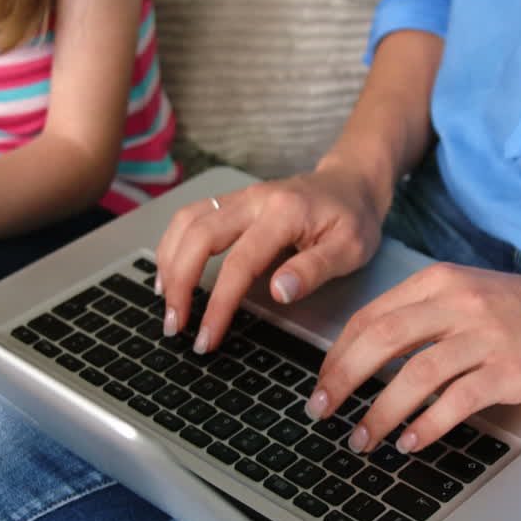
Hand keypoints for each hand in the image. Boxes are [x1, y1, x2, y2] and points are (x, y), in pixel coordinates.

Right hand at [156, 165, 388, 352]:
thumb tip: (277, 293)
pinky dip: (172, 246)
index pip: (240, 263)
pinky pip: (189, 218)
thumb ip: (314, 270)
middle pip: (199, 236)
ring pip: (186, 222)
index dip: (218, 304)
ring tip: (168, 304)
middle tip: (175, 325)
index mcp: (284, 213)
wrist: (351, 183)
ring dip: (169, 263)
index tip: (207, 337)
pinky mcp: (231, 202)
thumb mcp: (350, 249)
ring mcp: (239, 198)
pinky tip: (169, 274)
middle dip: (180, 284)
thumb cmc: (352, 219)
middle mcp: (254, 200)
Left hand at [307, 263, 520, 454]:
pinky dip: (426, 425)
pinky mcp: (509, 370)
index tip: (321, 384)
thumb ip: (415, 316)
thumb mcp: (461, 295)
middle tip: (322, 410)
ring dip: (381, 412)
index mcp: (438, 281)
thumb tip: (356, 358)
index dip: (338, 354)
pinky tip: (409, 442)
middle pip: (382, 339)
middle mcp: (458, 303)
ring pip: (416, 375)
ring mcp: (485, 336)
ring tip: (362, 438)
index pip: (371, 316)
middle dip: (344, 379)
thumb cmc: (515, 313)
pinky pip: (456, 401)